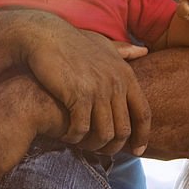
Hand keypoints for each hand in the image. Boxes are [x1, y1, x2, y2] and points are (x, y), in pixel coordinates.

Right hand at [23, 16, 150, 154]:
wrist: (44, 36)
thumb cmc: (72, 41)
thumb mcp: (102, 43)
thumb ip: (123, 51)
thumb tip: (143, 51)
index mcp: (125, 74)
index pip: (143, 113)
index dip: (142, 135)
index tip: (138, 150)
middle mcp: (116, 83)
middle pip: (124, 129)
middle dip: (114, 146)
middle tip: (101, 152)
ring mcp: (98, 90)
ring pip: (104, 133)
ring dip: (93, 145)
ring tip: (83, 145)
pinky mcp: (78, 95)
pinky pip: (82, 129)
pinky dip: (75, 137)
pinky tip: (67, 136)